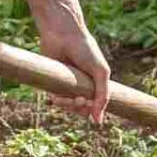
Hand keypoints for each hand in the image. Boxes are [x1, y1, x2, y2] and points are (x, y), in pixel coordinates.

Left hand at [37, 1, 111, 123]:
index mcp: (95, 83)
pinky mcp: (53, 82)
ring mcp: (67, 85)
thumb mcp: (100, 72)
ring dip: (70, 107)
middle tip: (81, 100)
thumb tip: (98, 122)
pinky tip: (59, 98)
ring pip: (69, 107)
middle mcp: (82, 85)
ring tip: (72, 99)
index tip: (93, 105)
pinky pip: (56, 100)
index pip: (96, 105)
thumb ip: (103, 96)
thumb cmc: (85, 50)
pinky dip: (59, 102)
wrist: (63, 35)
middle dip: (82, 109)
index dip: (95, 110)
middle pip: (82, 109)